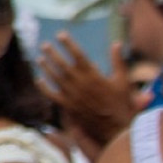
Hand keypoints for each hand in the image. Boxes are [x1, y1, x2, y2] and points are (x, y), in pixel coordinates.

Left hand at [38, 33, 132, 148]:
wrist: (116, 128)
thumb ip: (118, 61)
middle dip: (53, 53)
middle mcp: (81, 84)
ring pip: (55, 78)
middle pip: (63, 65)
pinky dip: (44, 87)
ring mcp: (73, 96)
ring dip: (46, 67)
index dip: (68, 44)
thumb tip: (116, 43)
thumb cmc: (122, 103)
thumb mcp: (123, 80)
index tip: (61, 35)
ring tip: (39, 58)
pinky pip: (52, 95)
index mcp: (94, 76)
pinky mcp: (68, 107)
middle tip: (44, 44)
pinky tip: (38, 79)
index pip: (78, 55)